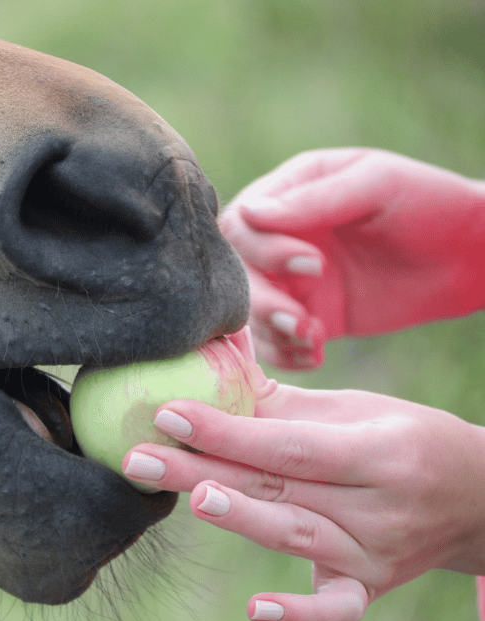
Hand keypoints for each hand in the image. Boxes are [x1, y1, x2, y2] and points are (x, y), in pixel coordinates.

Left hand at [121, 384, 484, 620]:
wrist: (476, 498)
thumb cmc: (401, 439)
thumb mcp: (355, 410)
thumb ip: (281, 398)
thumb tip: (212, 359)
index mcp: (379, 449)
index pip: (289, 444)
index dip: (227, 430)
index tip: (167, 413)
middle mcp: (379, 504)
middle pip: (279, 487)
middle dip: (204, 469)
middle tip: (138, 458)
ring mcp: (375, 552)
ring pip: (297, 537)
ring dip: (241, 519)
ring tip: (189, 497)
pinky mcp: (369, 586)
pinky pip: (337, 608)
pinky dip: (300, 613)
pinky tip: (255, 609)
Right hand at [220, 148, 484, 368]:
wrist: (472, 254)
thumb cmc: (429, 203)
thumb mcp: (376, 186)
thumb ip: (315, 200)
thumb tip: (249, 212)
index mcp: (289, 192)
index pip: (242, 225)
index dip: (264, 250)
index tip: (314, 264)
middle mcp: (280, 236)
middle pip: (238, 272)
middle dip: (263, 300)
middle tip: (301, 319)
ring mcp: (293, 279)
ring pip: (251, 310)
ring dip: (273, 331)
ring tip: (312, 340)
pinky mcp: (311, 314)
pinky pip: (277, 340)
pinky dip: (287, 353)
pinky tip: (315, 355)